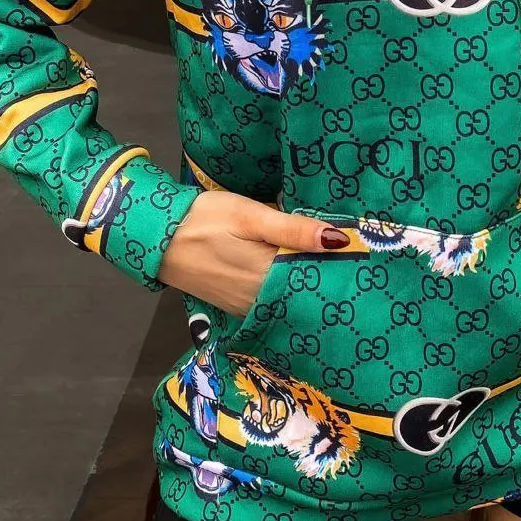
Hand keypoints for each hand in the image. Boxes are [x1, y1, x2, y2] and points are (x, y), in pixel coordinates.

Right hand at [158, 190, 350, 317]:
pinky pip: (268, 302)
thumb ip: (292, 229)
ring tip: (334, 271)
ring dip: (306, 287)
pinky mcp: (234, 304)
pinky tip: (297, 277)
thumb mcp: (250, 215)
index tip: (364, 258)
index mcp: (268, 276)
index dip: (340, 270)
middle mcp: (260, 299)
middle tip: (355, 265)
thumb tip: (338, 239)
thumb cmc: (204, 219)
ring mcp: (245, 305)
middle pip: (303, 292)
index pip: (316, 278)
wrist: (156, 237)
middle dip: (326, 280)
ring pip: (286, 299)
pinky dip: (284, 292)